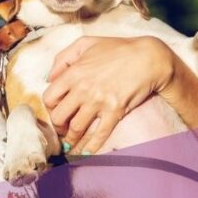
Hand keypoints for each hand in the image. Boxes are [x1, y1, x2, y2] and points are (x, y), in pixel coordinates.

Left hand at [41, 36, 174, 154]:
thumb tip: (50, 78)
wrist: (148, 58)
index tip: (56, 111)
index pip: (49, 98)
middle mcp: (83, 89)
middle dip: (58, 126)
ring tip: (70, 145)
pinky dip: (90, 147)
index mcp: (73, 73)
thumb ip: (63, 58)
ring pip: (76, 129)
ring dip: (71, 140)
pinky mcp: (115, 112)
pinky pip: (99, 135)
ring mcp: (99, 102)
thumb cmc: (117, 48)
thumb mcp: (85, 43)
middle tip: (62, 130)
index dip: (50, 108)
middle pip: (59, 117)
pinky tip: (85, 154)